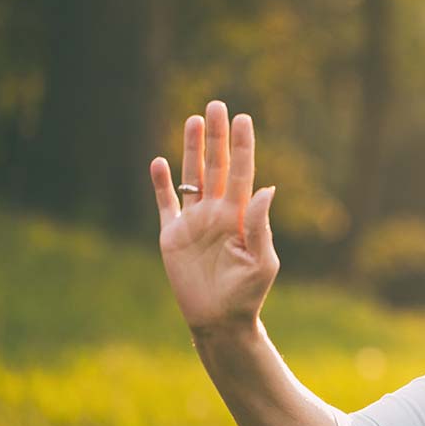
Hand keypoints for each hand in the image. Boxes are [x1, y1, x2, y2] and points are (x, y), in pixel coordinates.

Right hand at [148, 101, 278, 335]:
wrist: (220, 320)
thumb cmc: (248, 293)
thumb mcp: (261, 260)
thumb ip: (261, 224)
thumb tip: (266, 188)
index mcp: (241, 216)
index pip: (242, 172)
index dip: (242, 146)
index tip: (242, 119)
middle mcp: (217, 213)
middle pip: (217, 166)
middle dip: (217, 137)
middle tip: (217, 105)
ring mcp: (194, 222)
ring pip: (192, 177)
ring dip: (191, 150)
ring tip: (194, 120)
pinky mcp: (172, 236)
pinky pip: (165, 204)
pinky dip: (160, 185)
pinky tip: (158, 163)